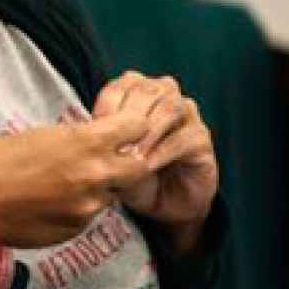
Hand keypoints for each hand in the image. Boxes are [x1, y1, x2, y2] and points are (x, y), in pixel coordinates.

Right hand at [0, 106, 151, 247]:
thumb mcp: (35, 135)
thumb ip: (71, 140)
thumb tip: (87, 143)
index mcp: (84, 143)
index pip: (137, 127)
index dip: (130, 127)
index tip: (120, 129)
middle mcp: (95, 175)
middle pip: (140, 167)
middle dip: (128, 162)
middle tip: (106, 160)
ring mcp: (89, 206)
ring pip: (112, 194)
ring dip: (99, 189)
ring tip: (67, 185)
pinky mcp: (77, 229)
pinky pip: (90, 215)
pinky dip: (78, 208)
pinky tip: (52, 204)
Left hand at [91, 72, 218, 252]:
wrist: (164, 204)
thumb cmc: (133, 174)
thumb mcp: (110, 157)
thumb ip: (101, 140)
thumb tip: (86, 132)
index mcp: (138, 93)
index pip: (122, 84)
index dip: (107, 103)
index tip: (94, 127)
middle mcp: (165, 97)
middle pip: (148, 90)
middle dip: (128, 114)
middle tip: (113, 141)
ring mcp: (188, 116)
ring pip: (169, 108)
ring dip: (147, 131)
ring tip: (131, 155)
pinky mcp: (202, 139)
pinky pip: (184, 137)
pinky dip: (162, 150)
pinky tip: (147, 165)